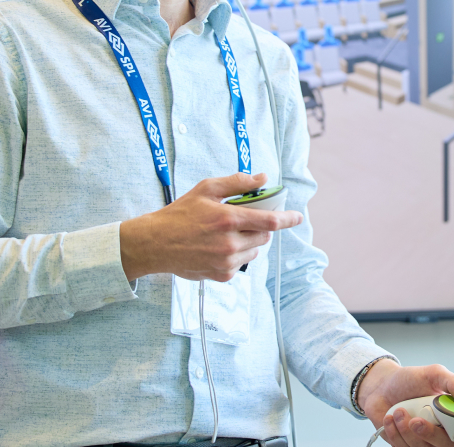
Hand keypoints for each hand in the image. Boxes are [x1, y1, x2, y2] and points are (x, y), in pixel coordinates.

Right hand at [119, 172, 301, 281]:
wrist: (156, 243)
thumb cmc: (180, 214)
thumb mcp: (206, 189)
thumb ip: (237, 183)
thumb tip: (262, 178)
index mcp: (229, 219)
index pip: (270, 221)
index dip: (288, 218)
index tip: (297, 216)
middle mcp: (230, 243)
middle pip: (264, 235)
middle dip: (259, 226)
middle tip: (240, 219)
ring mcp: (227, 262)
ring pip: (255, 251)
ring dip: (248, 241)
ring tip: (225, 234)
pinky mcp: (222, 275)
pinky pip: (241, 264)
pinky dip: (236, 254)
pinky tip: (217, 247)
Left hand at [358, 359, 453, 446]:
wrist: (382, 386)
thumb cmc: (410, 380)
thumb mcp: (431, 374)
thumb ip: (451, 381)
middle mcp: (442, 432)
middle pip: (445, 445)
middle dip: (428, 434)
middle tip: (415, 420)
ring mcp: (424, 441)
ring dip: (405, 429)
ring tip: (397, 411)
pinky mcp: (406, 446)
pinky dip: (393, 432)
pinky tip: (390, 418)